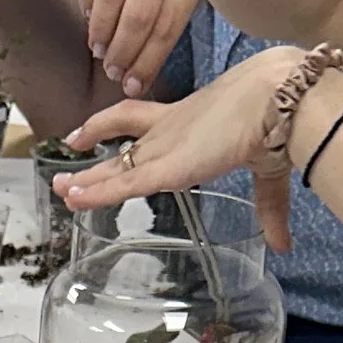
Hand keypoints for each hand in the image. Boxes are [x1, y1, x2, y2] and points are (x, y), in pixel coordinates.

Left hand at [60, 49, 306, 246]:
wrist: (283, 98)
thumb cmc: (281, 119)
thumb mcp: (269, 168)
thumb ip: (270, 208)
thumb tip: (283, 245)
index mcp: (190, 119)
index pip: (140, 121)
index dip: (110, 127)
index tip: (84, 134)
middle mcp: (171, 129)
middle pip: (121, 144)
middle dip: (93, 159)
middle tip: (65, 173)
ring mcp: (167, 145)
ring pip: (116, 165)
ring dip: (87, 180)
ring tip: (59, 190)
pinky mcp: (169, 165)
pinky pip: (124, 182)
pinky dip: (97, 192)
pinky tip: (73, 197)